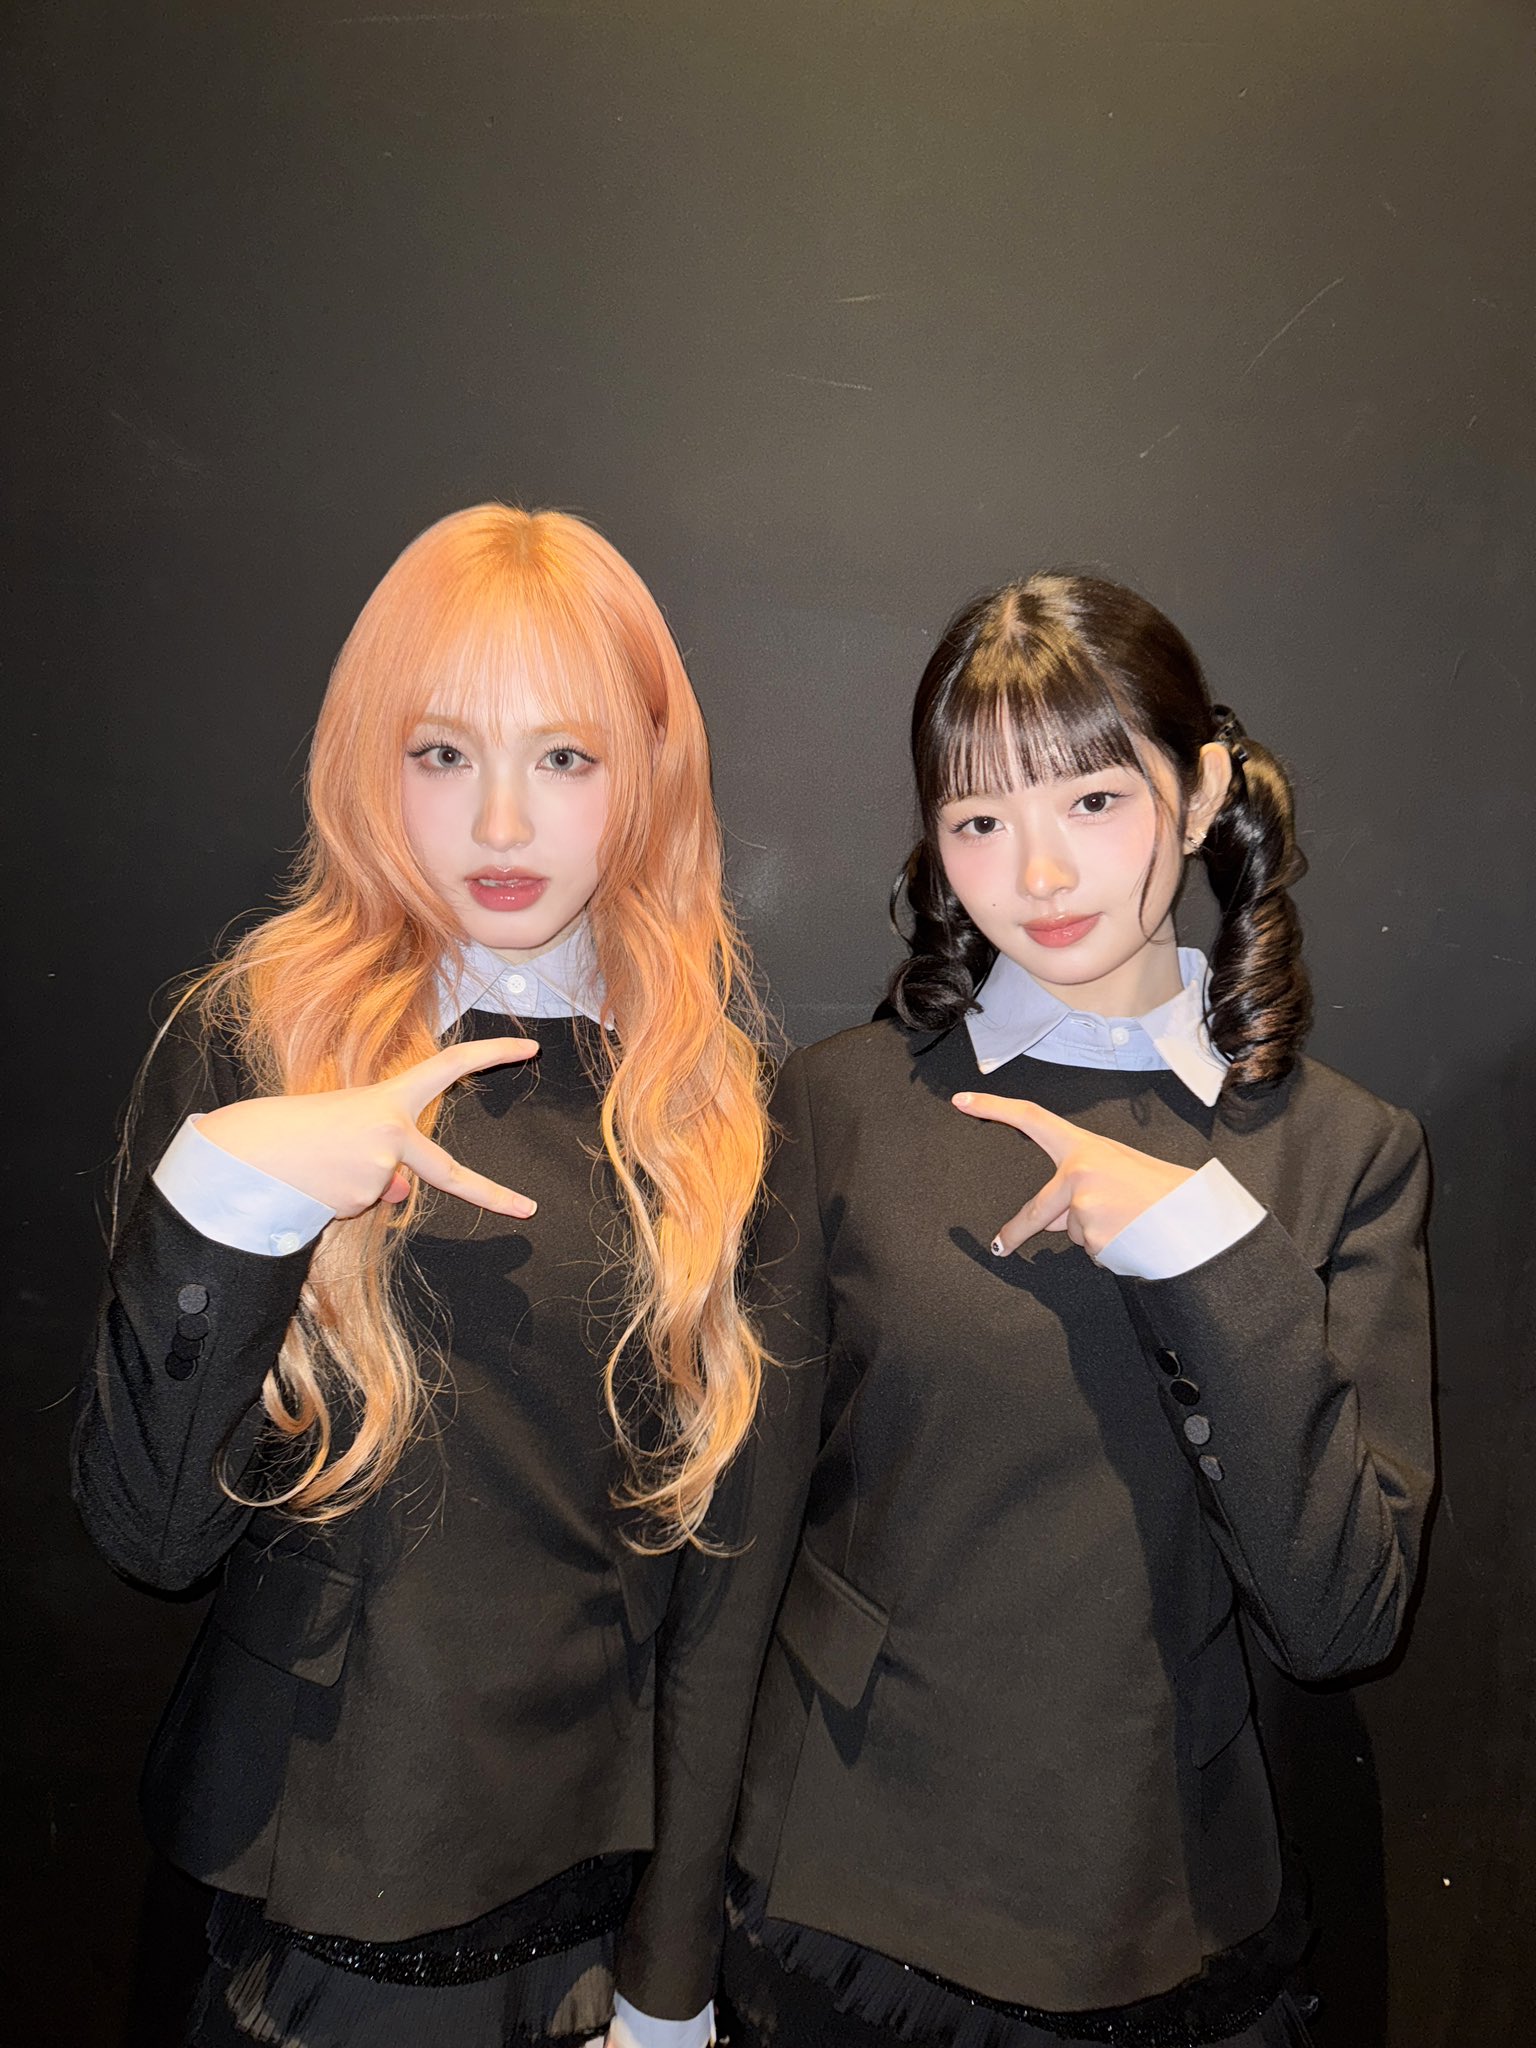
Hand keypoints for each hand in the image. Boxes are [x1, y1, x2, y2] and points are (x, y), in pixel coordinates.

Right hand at [198, 1038, 541, 1219]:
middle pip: (450, 1172)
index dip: (492, 1053)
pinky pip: (363, 1204)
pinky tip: (317, 1184)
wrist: (250, 1152)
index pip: (450, 1066)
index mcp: (390, 1097)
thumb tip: (407, 1193)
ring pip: (384, 1189)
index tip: (529, 1048)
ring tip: (318, 1165)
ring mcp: (382, 1169)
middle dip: (494, 1195)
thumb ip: (388, 1154)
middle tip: (529, 1210)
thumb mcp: (348, 1127)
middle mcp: (395, 1131)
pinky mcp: (364, 1198)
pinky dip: (342, 1199)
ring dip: (355, 1184)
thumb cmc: (297, 1130)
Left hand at [952, 1091, 1193, 1260]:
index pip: (1031, 1119)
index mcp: (1083, 1147)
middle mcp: (1077, 1174)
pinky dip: (1106, 1248)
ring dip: (1092, 1233)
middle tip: (999, 1246)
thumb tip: (1048, 1222)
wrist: (1195, 1217)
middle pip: (1033, 1212)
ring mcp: (1082, 1208)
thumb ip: (1077, 1189)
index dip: (994, 1107)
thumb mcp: (1115, 1173)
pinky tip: (1130, 1236)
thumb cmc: (1160, 1188)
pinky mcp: (1092, 1239)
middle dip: (1014, 1233)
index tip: (962, 1101)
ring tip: (1129, 1221)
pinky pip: (1089, 1250)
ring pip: (1070, 1231)